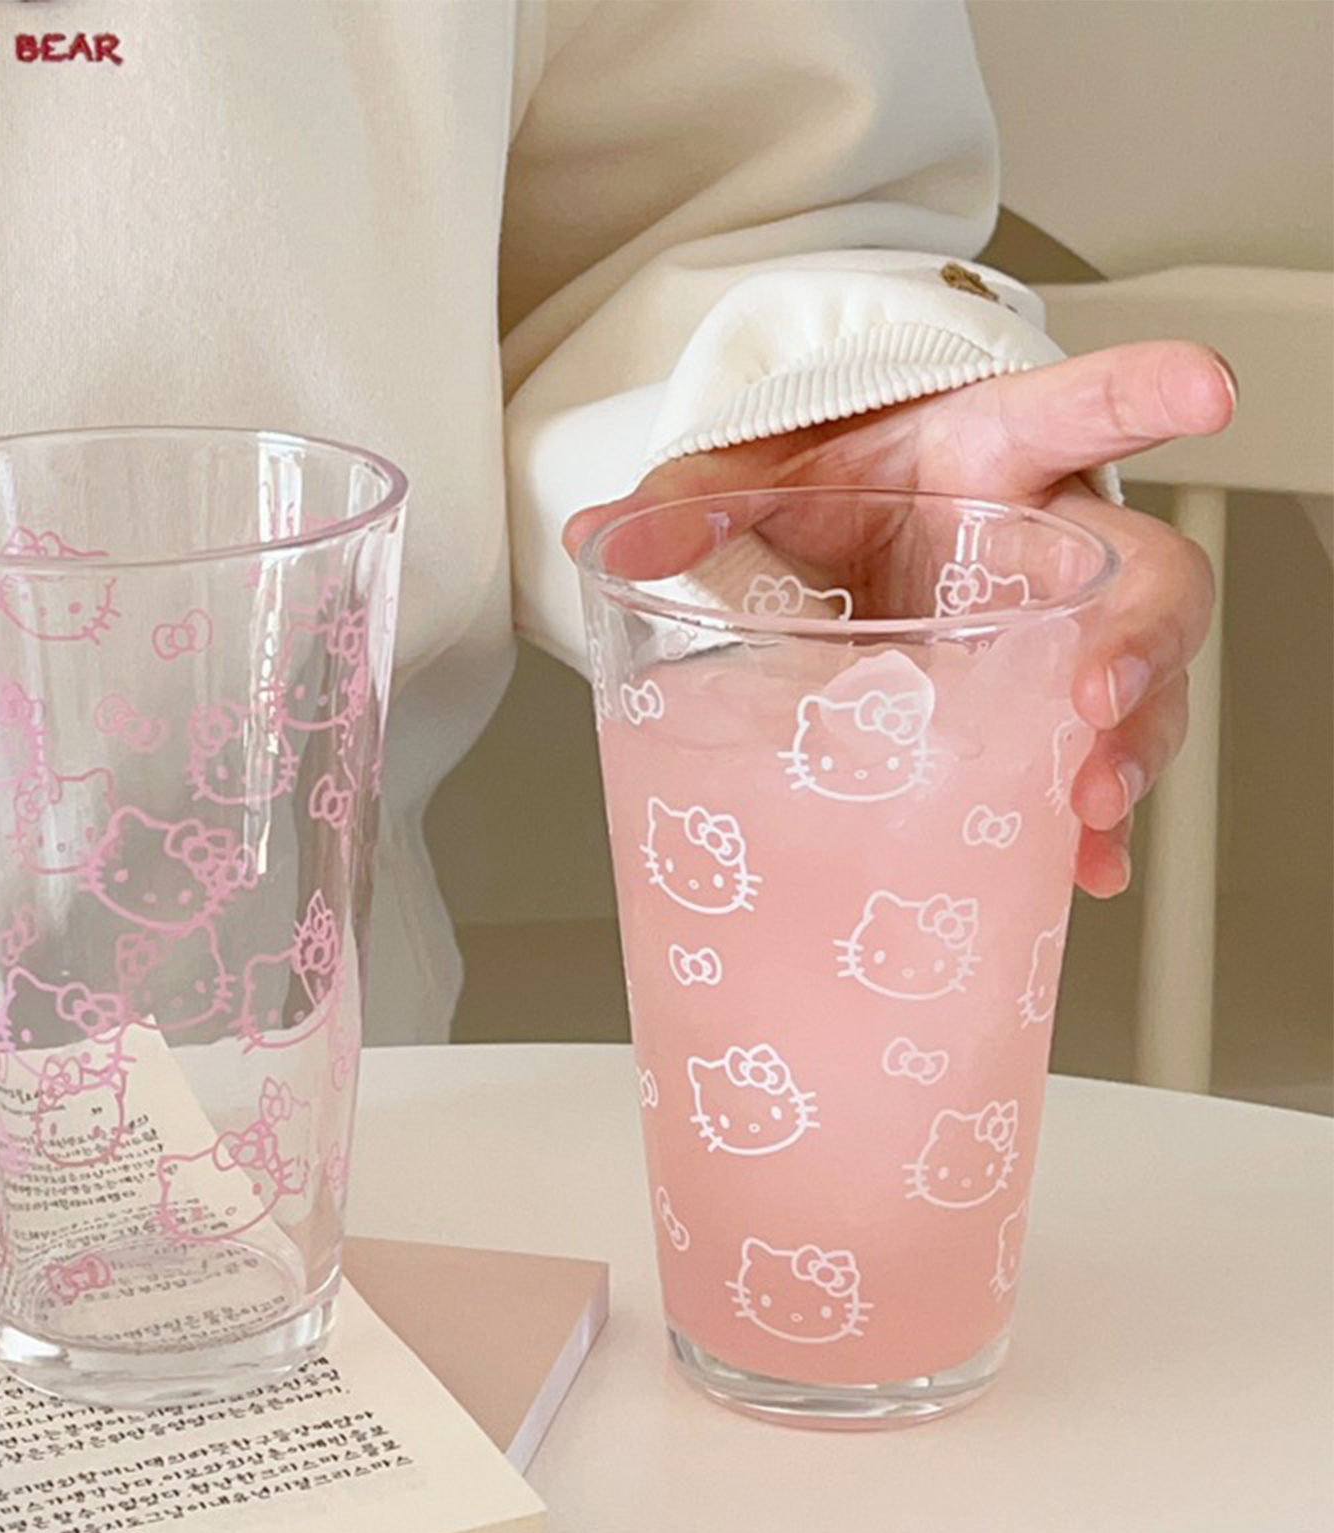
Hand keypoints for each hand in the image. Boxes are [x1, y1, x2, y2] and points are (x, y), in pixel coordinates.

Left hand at [563, 341, 1234, 897]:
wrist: (845, 528)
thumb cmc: (833, 485)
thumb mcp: (761, 476)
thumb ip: (693, 501)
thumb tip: (599, 538)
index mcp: (989, 460)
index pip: (1075, 414)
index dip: (1143, 394)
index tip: (1205, 391)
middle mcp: (1042, 550)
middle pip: (1149, 579)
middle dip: (1144, 640)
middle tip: (1100, 695)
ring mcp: (1051, 638)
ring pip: (1141, 687)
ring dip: (1130, 752)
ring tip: (1088, 811)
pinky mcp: (1034, 711)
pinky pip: (1084, 765)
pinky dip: (1082, 825)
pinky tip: (1074, 870)